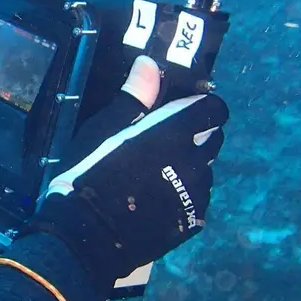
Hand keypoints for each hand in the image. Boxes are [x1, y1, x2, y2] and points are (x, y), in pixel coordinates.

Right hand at [30, 56, 228, 295]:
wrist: (86, 236)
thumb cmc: (88, 175)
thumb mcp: (103, 130)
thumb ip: (134, 96)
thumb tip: (150, 64)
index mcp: (175, 132)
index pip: (214, 109)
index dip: (199, 107)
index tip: (178, 111)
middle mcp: (195, 161)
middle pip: (213, 137)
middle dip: (195, 134)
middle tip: (161, 142)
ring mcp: (196, 194)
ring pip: (205, 169)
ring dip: (189, 165)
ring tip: (154, 175)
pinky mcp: (192, 220)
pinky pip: (197, 197)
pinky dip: (183, 193)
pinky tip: (155, 200)